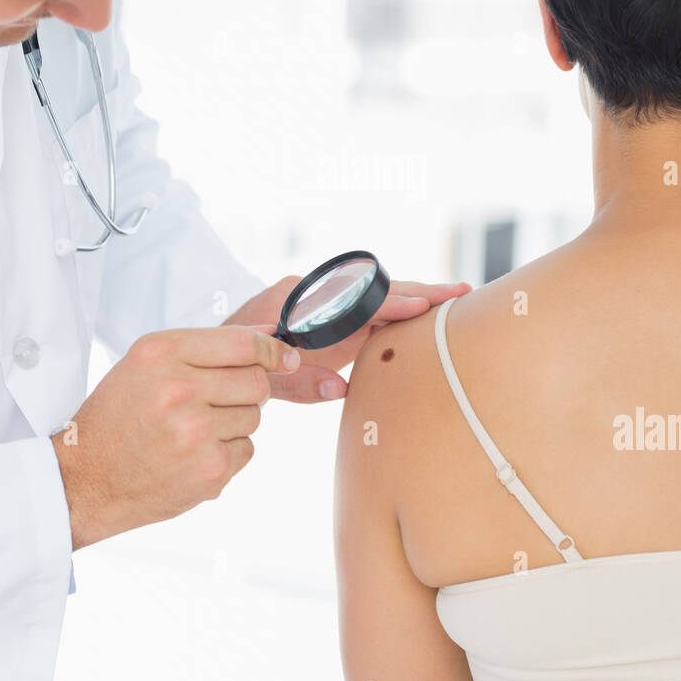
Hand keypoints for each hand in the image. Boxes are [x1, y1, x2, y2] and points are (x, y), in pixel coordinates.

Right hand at [53, 325, 298, 549]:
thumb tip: (270, 334)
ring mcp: (196, 431)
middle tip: (212, 403)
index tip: (284, 357)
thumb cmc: (118, 417)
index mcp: (161, 353)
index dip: (271, 350)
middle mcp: (179, 388)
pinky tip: (191, 455)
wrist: (84, 479)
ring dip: (233, 423)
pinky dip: (227, 453)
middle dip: (245, 390)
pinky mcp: (209, 469)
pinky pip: (247, 450)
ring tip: (191, 431)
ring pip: (254, 416)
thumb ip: (206, 347)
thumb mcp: (147, 364)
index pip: (243, 342)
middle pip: (256, 380)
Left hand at [227, 276, 471, 402]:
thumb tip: (341, 389)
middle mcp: (316, 295)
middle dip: (419, 291)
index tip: (425, 303)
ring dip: (415, 300)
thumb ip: (296, 383)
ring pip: (377, 300)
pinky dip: (400, 314)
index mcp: (299, 299)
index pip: (355, 298)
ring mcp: (326, 306)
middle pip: (375, 291)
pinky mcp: (333, 321)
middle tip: (461, 291)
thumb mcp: (262, 378)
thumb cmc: (236, 368)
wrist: (219, 360)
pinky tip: (428, 316)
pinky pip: (370, 315)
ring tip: (456, 298)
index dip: (392, 302)